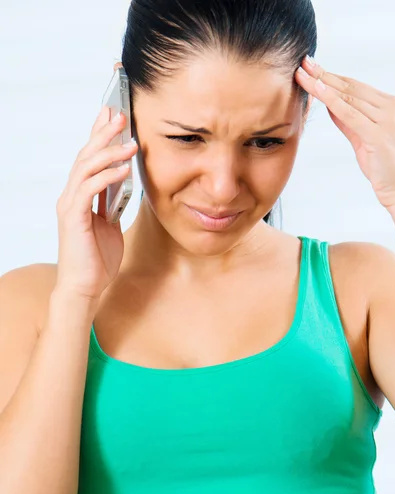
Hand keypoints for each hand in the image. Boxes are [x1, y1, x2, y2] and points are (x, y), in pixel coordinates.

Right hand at [54, 103, 138, 301]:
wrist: (87, 286)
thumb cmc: (98, 258)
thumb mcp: (111, 224)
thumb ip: (113, 204)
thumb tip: (124, 185)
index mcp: (81, 196)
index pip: (90, 159)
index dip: (99, 136)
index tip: (112, 115)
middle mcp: (72, 196)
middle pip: (85, 156)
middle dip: (103, 133)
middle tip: (119, 113)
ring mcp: (71, 205)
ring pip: (87, 168)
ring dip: (110, 152)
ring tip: (131, 141)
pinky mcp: (74, 217)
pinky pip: (90, 190)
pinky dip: (108, 177)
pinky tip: (125, 169)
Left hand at [295, 56, 394, 209]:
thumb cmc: (388, 170)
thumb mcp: (366, 141)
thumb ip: (350, 123)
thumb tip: (331, 105)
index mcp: (392, 106)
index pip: (357, 87)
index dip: (332, 77)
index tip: (313, 68)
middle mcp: (393, 108)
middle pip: (352, 87)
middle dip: (325, 75)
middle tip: (304, 63)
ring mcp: (388, 120)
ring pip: (349, 97)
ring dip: (323, 84)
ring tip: (303, 73)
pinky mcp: (380, 135)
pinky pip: (350, 114)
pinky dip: (331, 100)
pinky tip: (317, 91)